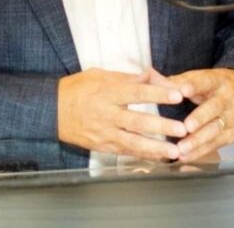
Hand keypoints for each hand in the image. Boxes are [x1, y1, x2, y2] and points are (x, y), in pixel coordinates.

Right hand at [57, 68, 187, 160]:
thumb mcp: (99, 75)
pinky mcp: (102, 146)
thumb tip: (151, 75)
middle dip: (161, 126)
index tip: (176, 95)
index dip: (157, 94)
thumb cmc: (76, 89)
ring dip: (156, 148)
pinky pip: (126, 151)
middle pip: (138, 121)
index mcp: (107, 92)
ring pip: (133, 142)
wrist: (51, 111)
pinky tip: (159, 158)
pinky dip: (143, 155)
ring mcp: (104, 133)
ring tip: (175, 151)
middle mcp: (107, 114)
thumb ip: (127, 77)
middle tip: (182, 129)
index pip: (137, 93)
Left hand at [169, 68, 233, 162]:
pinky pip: (215, 144)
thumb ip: (176, 80)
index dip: (194, 86)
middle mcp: (227, 99)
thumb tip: (149, 76)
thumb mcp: (202, 78)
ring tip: (181, 149)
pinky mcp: (233, 134)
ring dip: (198, 141)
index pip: (205, 81)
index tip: (183, 90)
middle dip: (200, 118)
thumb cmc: (217, 86)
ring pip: (215, 130)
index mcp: (217, 81)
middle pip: (214, 108)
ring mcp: (232, 118)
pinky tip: (186, 156)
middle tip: (186, 127)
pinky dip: (200, 152)